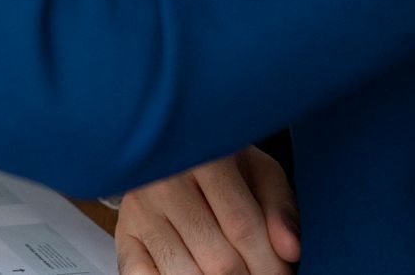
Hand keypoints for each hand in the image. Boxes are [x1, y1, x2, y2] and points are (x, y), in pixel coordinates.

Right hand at [116, 146, 299, 274]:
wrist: (171, 151)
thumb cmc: (221, 165)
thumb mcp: (258, 171)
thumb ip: (279, 207)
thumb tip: (290, 251)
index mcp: (201, 159)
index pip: (242, 226)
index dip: (270, 262)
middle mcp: (163, 182)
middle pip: (218, 258)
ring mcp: (139, 211)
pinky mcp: (124, 234)